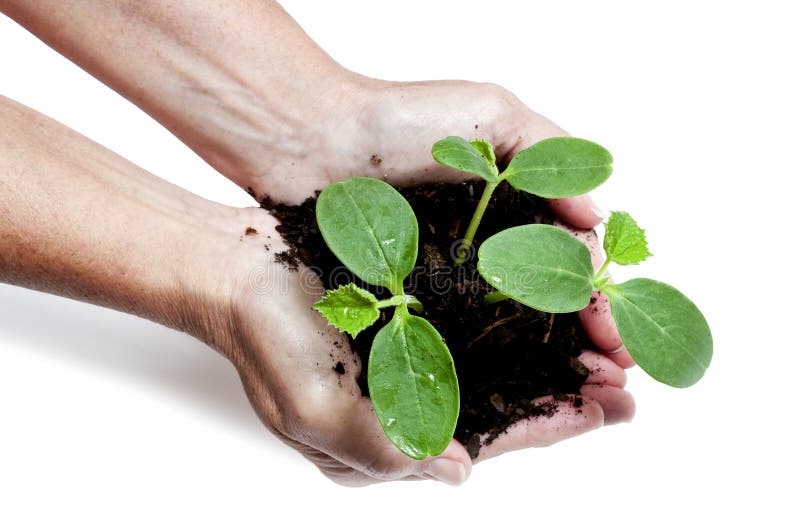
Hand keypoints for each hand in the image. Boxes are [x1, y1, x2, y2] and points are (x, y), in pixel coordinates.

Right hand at [209, 207, 633, 485]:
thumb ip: (381, 449)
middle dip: (568, 393)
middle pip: (508, 403)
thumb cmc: (265, 345)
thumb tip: (455, 470)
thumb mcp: (310, 413)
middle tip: (627, 378)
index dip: (552, 426)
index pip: (493, 437)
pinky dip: (516, 314)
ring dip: (551, 353)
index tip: (608, 411)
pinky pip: (475, 318)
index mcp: (401, 431)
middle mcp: (417, 398)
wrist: (237, 274)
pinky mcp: (411, 313)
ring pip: (500, 362)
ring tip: (605, 340)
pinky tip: (547, 298)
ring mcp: (415, 354)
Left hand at [233, 77, 636, 367]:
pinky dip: (488, 363)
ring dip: (548, 364)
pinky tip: (515, 388)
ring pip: (507, 330)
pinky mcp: (409, 299)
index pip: (571, 263)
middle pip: (547, 305)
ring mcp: (449, 278)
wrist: (312, 142)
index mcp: (514, 208)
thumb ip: (549, 154)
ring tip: (584, 397)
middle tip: (614, 381)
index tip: (619, 339)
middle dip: (586, 343)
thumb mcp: (488, 115)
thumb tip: (594, 215)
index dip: (598, 301)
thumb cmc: (399, 120)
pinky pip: (454, 337)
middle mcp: (486, 249)